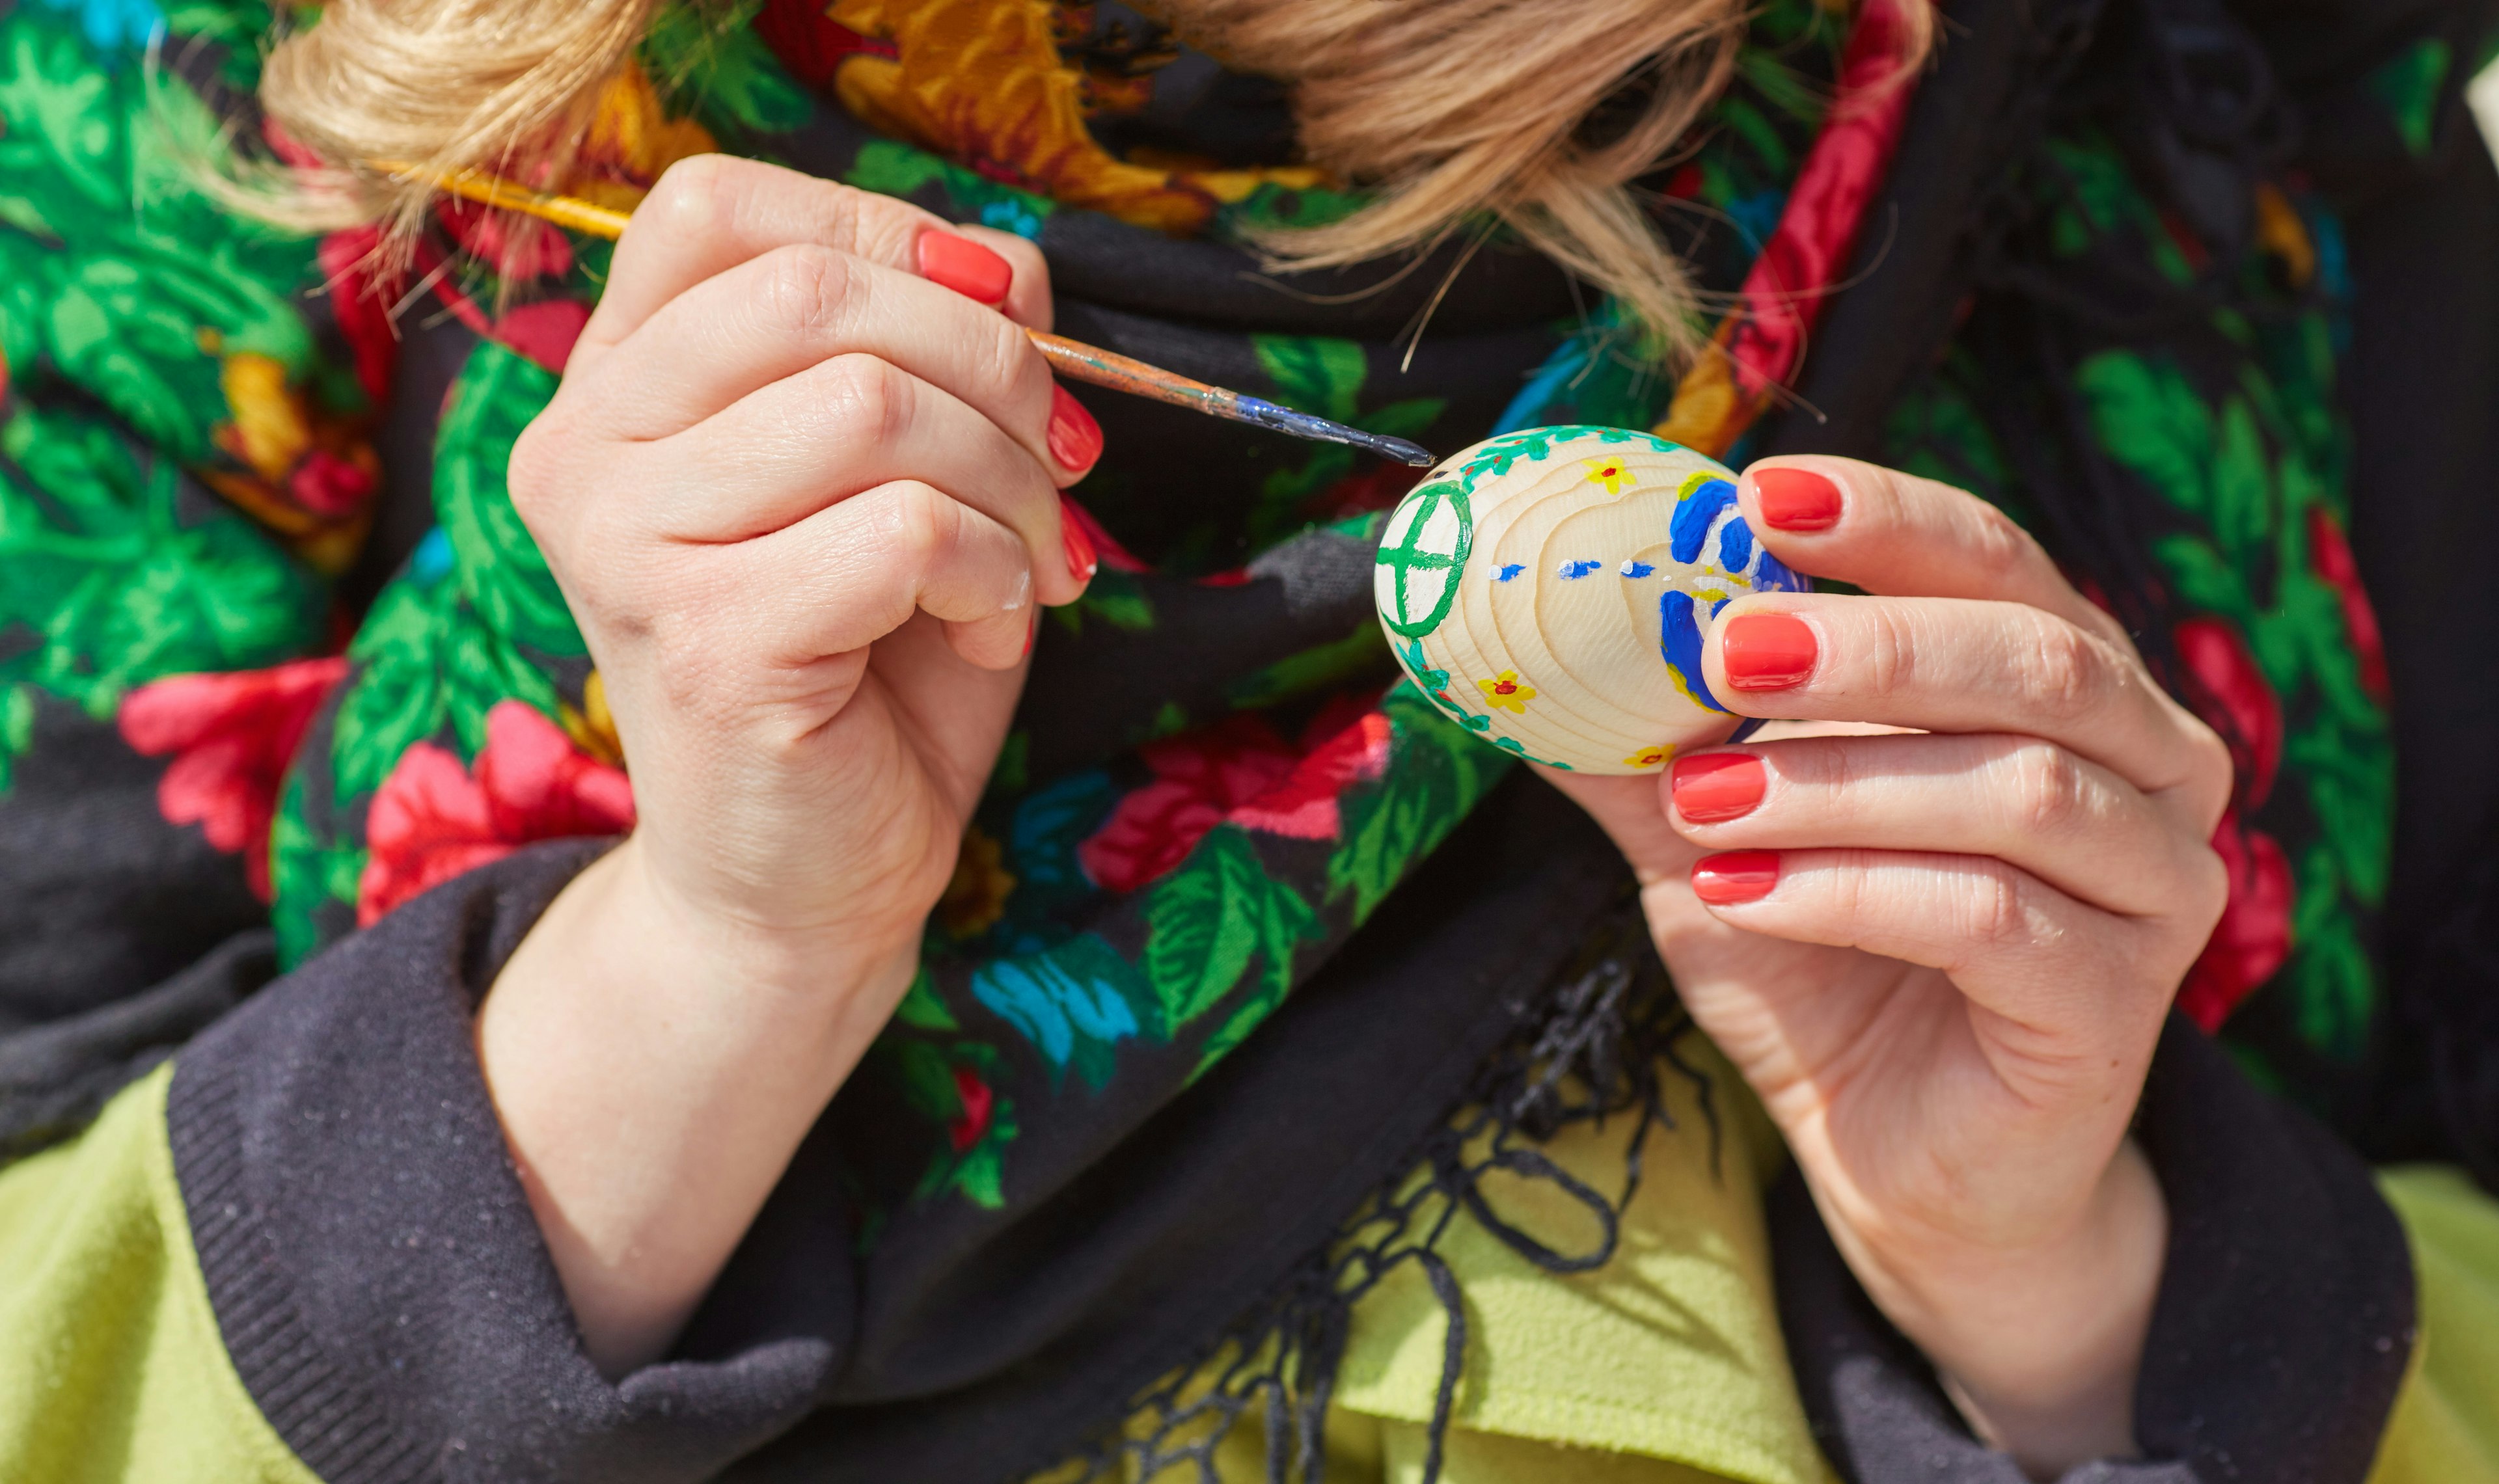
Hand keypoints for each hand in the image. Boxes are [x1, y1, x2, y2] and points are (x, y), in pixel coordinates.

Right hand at [479, 155, 1097, 1372]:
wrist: (809, 883)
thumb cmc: (865, 667)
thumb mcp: (907, 469)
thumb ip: (933, 344)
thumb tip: (1010, 265)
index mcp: (614, 385)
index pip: (715, 202)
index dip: (885, 231)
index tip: (994, 325)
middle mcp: (583, 449)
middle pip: (813, 286)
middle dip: (989, 363)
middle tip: (1055, 464)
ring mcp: (625, 544)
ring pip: (872, 403)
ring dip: (1008, 482)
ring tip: (1023, 565)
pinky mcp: (703, 640)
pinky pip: (908, 528)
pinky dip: (994, 572)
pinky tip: (980, 630)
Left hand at [1547, 457, 2231, 1475]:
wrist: (1899, 1154)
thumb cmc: (1828, 962)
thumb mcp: (1719, 829)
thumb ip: (1647, 740)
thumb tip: (1516, 652)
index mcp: (2069, 683)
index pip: (1998, 562)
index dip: (1889, 516)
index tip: (1759, 494)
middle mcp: (2148, 763)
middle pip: (2037, 656)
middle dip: (1868, 644)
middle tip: (1721, 651)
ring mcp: (2155, 885)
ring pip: (2020, 787)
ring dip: (1836, 781)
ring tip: (1703, 799)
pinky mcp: (2116, 1004)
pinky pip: (1993, 918)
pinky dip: (1850, 892)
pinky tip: (1743, 895)